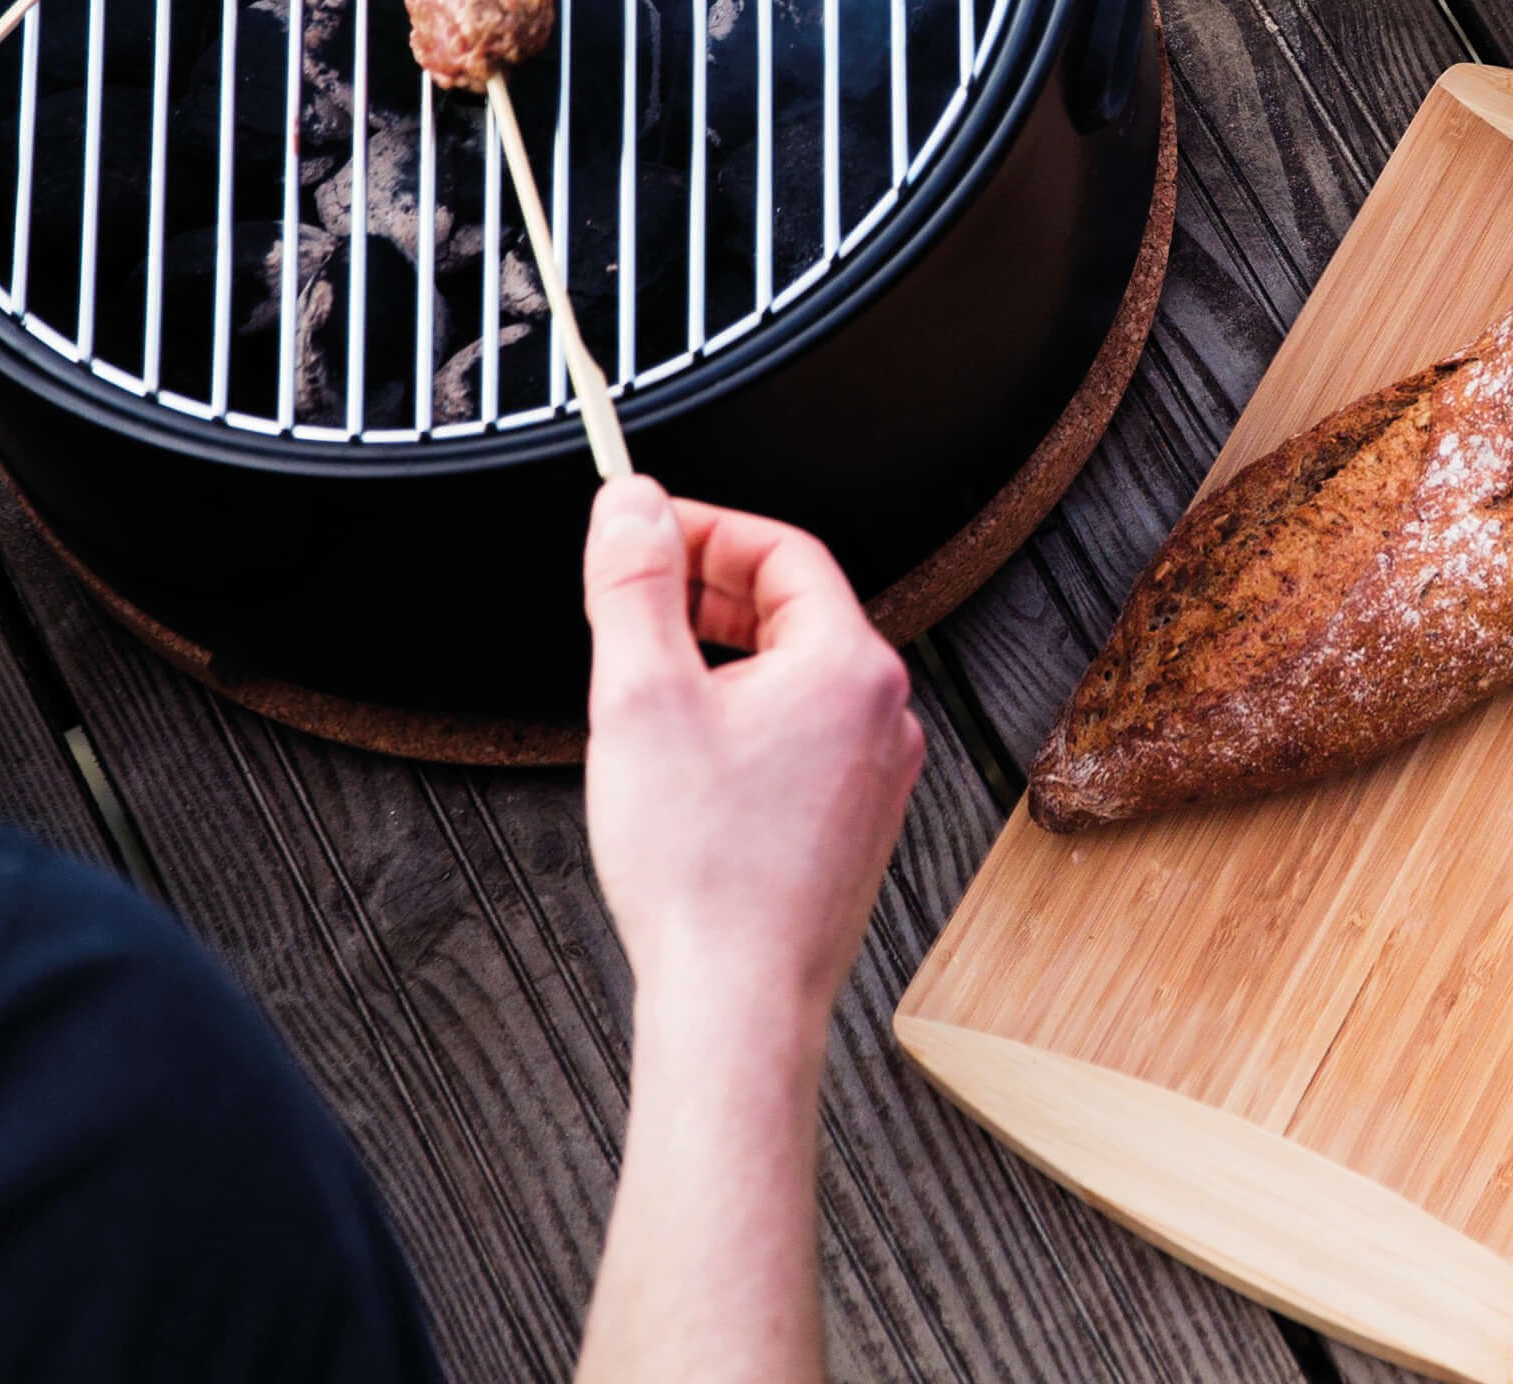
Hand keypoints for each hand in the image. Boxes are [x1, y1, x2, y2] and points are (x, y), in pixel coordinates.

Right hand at [581, 477, 923, 1027]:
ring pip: (789, 672)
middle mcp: (880, 717)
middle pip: (789, 606)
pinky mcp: (851, 825)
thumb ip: (633, 579)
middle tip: (633, 599)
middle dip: (702, 589)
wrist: (735, 1008)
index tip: (641, 534)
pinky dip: (738, 715)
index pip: (780, 548)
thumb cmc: (702, 874)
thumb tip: (631, 503)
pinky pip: (797, 732)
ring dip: (716, 653)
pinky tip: (682, 754)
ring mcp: (872, 777)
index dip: (701, 529)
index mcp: (849, 669)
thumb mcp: (640, 694)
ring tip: (647, 678)